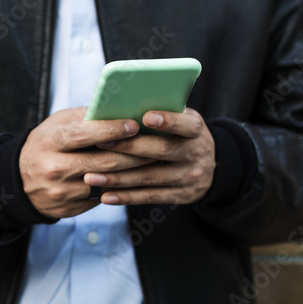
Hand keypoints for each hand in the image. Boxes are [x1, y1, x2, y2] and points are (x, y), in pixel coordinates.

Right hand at [20, 107, 156, 219]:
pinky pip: (102, 197)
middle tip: (158, 143)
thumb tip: (119, 109)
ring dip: (135, 172)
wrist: (17, 182)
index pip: (83, 135)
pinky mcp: (70, 209)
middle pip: (103, 161)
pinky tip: (136, 178)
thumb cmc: (44, 145)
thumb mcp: (55, 125)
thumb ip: (84, 118)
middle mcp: (54, 169)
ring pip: (108, 182)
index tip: (134, 124)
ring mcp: (62, 192)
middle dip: (135, 152)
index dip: (110, 130)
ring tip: (154, 159)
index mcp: (50, 142)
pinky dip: (121, 187)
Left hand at [82, 108, 215, 205]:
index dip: (168, 121)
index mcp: (196, 131)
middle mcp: (195, 154)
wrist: (212, 168)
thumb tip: (123, 106)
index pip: (186, 124)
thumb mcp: (182, 121)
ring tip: (90, 177)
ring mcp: (188, 177)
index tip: (145, 116)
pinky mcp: (180, 196)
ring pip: (150, 177)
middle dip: (129, 146)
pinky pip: (149, 197)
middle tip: (100, 142)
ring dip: (118, 178)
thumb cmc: (181, 135)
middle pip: (161, 150)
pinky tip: (104, 196)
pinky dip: (125, 197)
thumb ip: (161, 114)